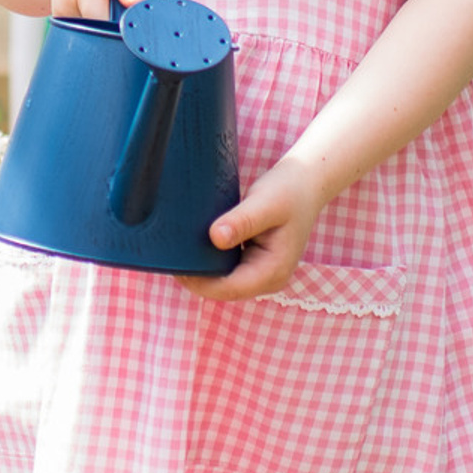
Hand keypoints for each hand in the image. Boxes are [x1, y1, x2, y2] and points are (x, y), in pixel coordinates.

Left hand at [178, 156, 325, 299]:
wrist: (306, 182)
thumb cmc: (288, 190)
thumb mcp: (266, 202)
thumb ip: (243, 221)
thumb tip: (216, 238)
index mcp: (273, 271)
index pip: (229, 288)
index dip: (199, 282)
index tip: (175, 265)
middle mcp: (268, 279)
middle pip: (222, 290)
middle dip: (195, 279)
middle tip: (167, 259)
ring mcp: (261, 274)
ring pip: (221, 282)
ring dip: (199, 272)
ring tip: (174, 254)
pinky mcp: (252, 263)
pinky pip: (224, 270)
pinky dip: (207, 263)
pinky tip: (189, 249)